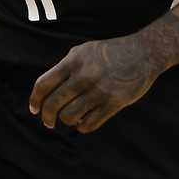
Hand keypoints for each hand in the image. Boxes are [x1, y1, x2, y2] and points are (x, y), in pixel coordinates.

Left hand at [28, 34, 163, 132]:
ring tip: (70, 118)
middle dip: (47, 117)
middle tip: (48, 121)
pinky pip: (90, 124)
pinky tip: (83, 122)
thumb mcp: (84, 51)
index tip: (34, 109)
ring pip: (70, 117)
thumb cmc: (109, 53)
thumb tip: (45, 91)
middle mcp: (84, 75)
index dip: (34, 100)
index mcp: (74, 60)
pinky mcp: (114, 103)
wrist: (143, 52)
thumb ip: (65, 67)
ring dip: (66, 121)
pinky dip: (82, 126)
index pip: (44, 84)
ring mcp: (99, 90)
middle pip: (54, 104)